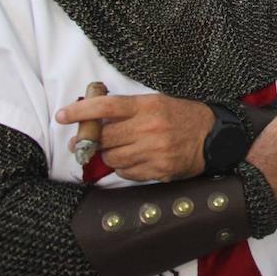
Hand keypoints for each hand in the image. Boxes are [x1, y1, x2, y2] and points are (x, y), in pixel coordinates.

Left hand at [56, 94, 212, 181]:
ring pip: (112, 158)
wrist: (214, 136)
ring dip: (107, 156)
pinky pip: (127, 173)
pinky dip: (124, 168)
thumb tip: (93, 116)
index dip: (80, 111)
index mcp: (148, 106)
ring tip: (114, 150)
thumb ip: (127, 108)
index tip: (62, 115)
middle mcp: (150, 128)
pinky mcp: (159, 170)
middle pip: (104, 137)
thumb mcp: (156, 102)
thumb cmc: (182, 116)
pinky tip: (132, 160)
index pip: (106, 106)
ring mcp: (154, 151)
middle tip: (80, 142)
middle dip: (87, 141)